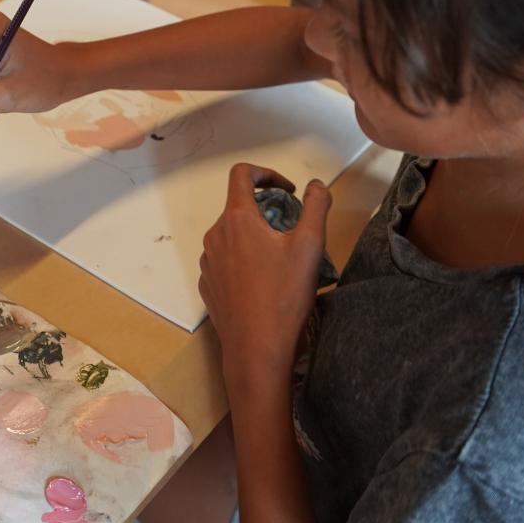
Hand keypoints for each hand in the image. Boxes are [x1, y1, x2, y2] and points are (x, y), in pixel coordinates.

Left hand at [199, 164, 330, 389]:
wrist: (257, 349)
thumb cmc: (284, 295)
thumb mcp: (310, 245)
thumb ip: (316, 206)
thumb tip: (315, 186)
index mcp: (237, 219)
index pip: (242, 174)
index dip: (267, 173)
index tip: (287, 191)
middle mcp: (215, 236)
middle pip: (239, 207)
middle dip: (267, 211)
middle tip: (293, 231)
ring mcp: (207, 262)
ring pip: (232, 235)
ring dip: (255, 237)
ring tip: (281, 260)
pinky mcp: (208, 285)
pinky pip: (225, 261)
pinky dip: (244, 260)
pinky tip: (264, 282)